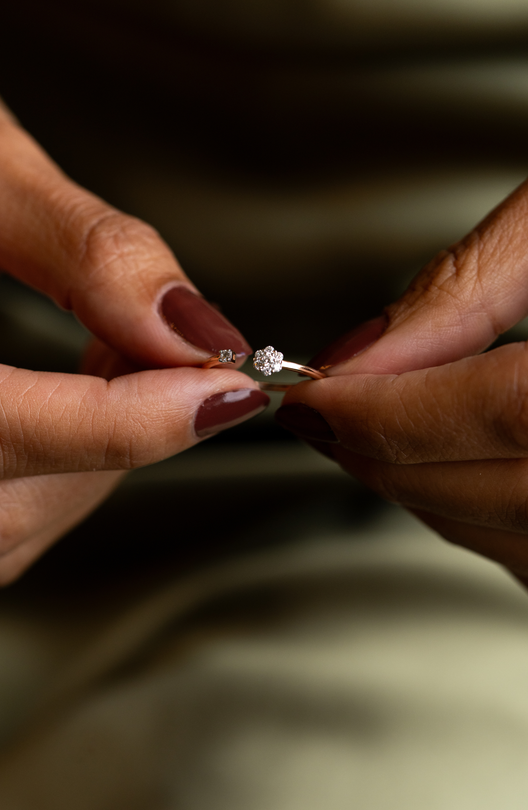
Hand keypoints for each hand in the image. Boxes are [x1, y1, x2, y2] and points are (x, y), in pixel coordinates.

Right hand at [0, 85, 266, 584]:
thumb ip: (87, 253)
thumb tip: (193, 330)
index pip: (5, 430)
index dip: (133, 418)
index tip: (227, 387)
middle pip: (13, 504)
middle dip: (123, 433)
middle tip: (172, 349)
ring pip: (10, 528)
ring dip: (99, 454)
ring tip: (118, 359)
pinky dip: (64, 469)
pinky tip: (80, 403)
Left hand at [276, 176, 527, 582]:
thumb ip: (469, 288)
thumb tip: (362, 353)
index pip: (513, 412)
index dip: (394, 409)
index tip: (316, 392)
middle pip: (501, 491)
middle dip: (384, 453)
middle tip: (322, 411)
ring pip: (506, 536)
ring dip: (414, 488)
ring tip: (365, 431)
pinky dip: (465, 512)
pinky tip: (434, 464)